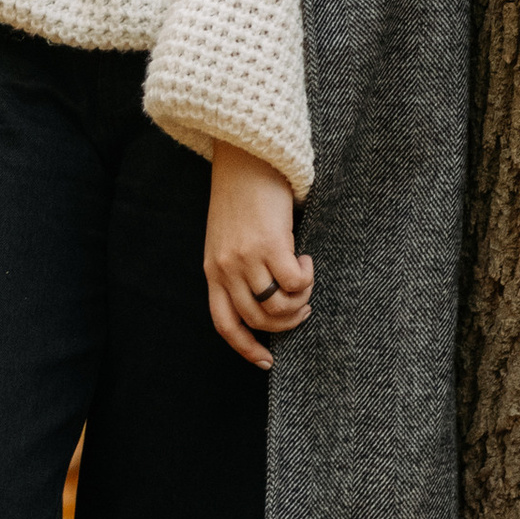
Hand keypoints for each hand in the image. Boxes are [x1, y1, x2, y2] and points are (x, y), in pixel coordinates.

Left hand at [205, 144, 313, 371]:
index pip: (225, 324)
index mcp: (213, 270)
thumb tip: (266, 299)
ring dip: (299, 302)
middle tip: (302, 307)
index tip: (266, 362)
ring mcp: (247, 258)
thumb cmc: (240, 195)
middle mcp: (226, 269)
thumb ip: (237, 268)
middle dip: (285, 323)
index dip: (246, 348)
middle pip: (258, 320)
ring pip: (278, 307)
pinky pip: (294, 282)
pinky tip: (306, 259)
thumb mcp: (227, 237)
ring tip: (305, 282)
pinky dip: (305, 278)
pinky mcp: (270, 244)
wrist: (244, 156)